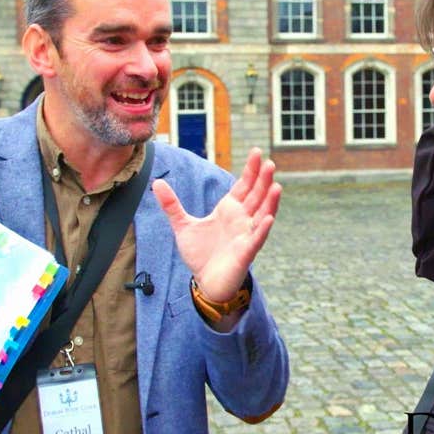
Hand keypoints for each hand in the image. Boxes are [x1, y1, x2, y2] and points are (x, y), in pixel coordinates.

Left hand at [153, 147, 280, 302]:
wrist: (205, 281)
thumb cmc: (200, 254)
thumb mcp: (183, 226)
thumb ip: (172, 205)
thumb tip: (156, 183)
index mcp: (230, 209)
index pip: (244, 185)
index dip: (251, 169)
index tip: (257, 151)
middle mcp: (242, 218)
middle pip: (256, 195)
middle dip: (263, 179)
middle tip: (269, 162)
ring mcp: (246, 234)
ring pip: (262, 213)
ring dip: (270, 201)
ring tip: (276, 185)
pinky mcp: (246, 251)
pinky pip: (257, 238)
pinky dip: (263, 228)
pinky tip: (270, 218)